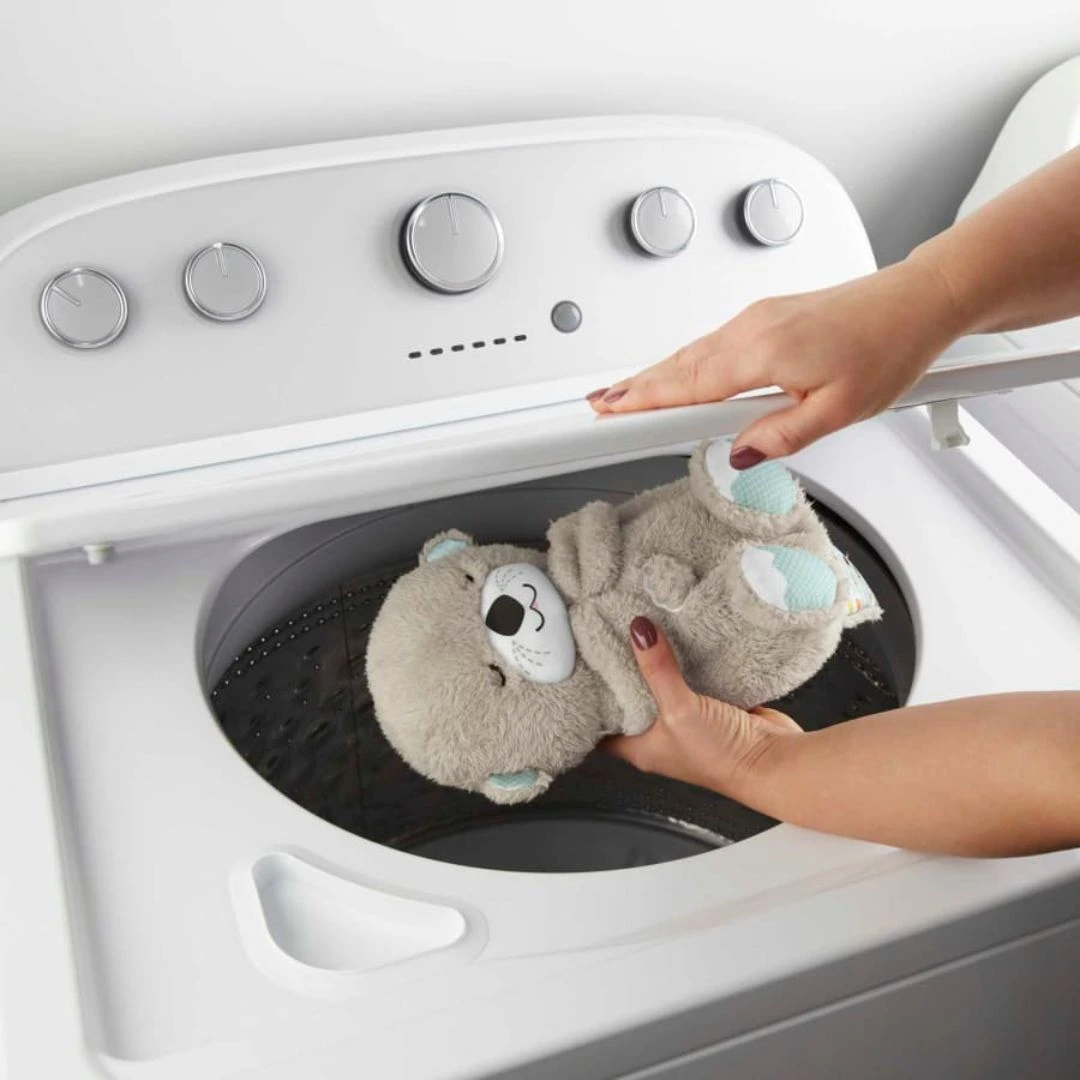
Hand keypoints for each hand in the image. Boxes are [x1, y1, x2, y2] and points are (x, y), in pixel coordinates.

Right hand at [587, 256, 967, 466]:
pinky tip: (674, 372)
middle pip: (676, 366)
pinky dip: (680, 360)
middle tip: (595, 407)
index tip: (607, 415)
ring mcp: (755, 317)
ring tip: (622, 395)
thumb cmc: (887, 347)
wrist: (917, 301)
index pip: (685, 386)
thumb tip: (737, 453)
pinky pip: (708, 342)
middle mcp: (751, 329)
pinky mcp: (765, 315)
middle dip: (633, 387)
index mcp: (763, 353)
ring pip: (690, 352)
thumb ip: (781, 436)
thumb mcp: (840, 411)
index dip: (641, 402)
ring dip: (653, 374)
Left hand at [604, 615, 802, 795]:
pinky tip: (681, 639)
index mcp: (640, 748)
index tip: (580, 668)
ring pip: (663, 687)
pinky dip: (688, 662)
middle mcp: (660, 737)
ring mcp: (687, 722)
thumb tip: (638, 631)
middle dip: (622, 673)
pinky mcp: (713, 707)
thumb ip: (657, 670)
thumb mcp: (678, 710)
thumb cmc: (721, 756)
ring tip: (640, 631)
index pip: (600, 726)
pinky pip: (694, 680)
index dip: (589, 701)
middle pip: (631, 700)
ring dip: (657, 664)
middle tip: (608, 638)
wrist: (774, 762)